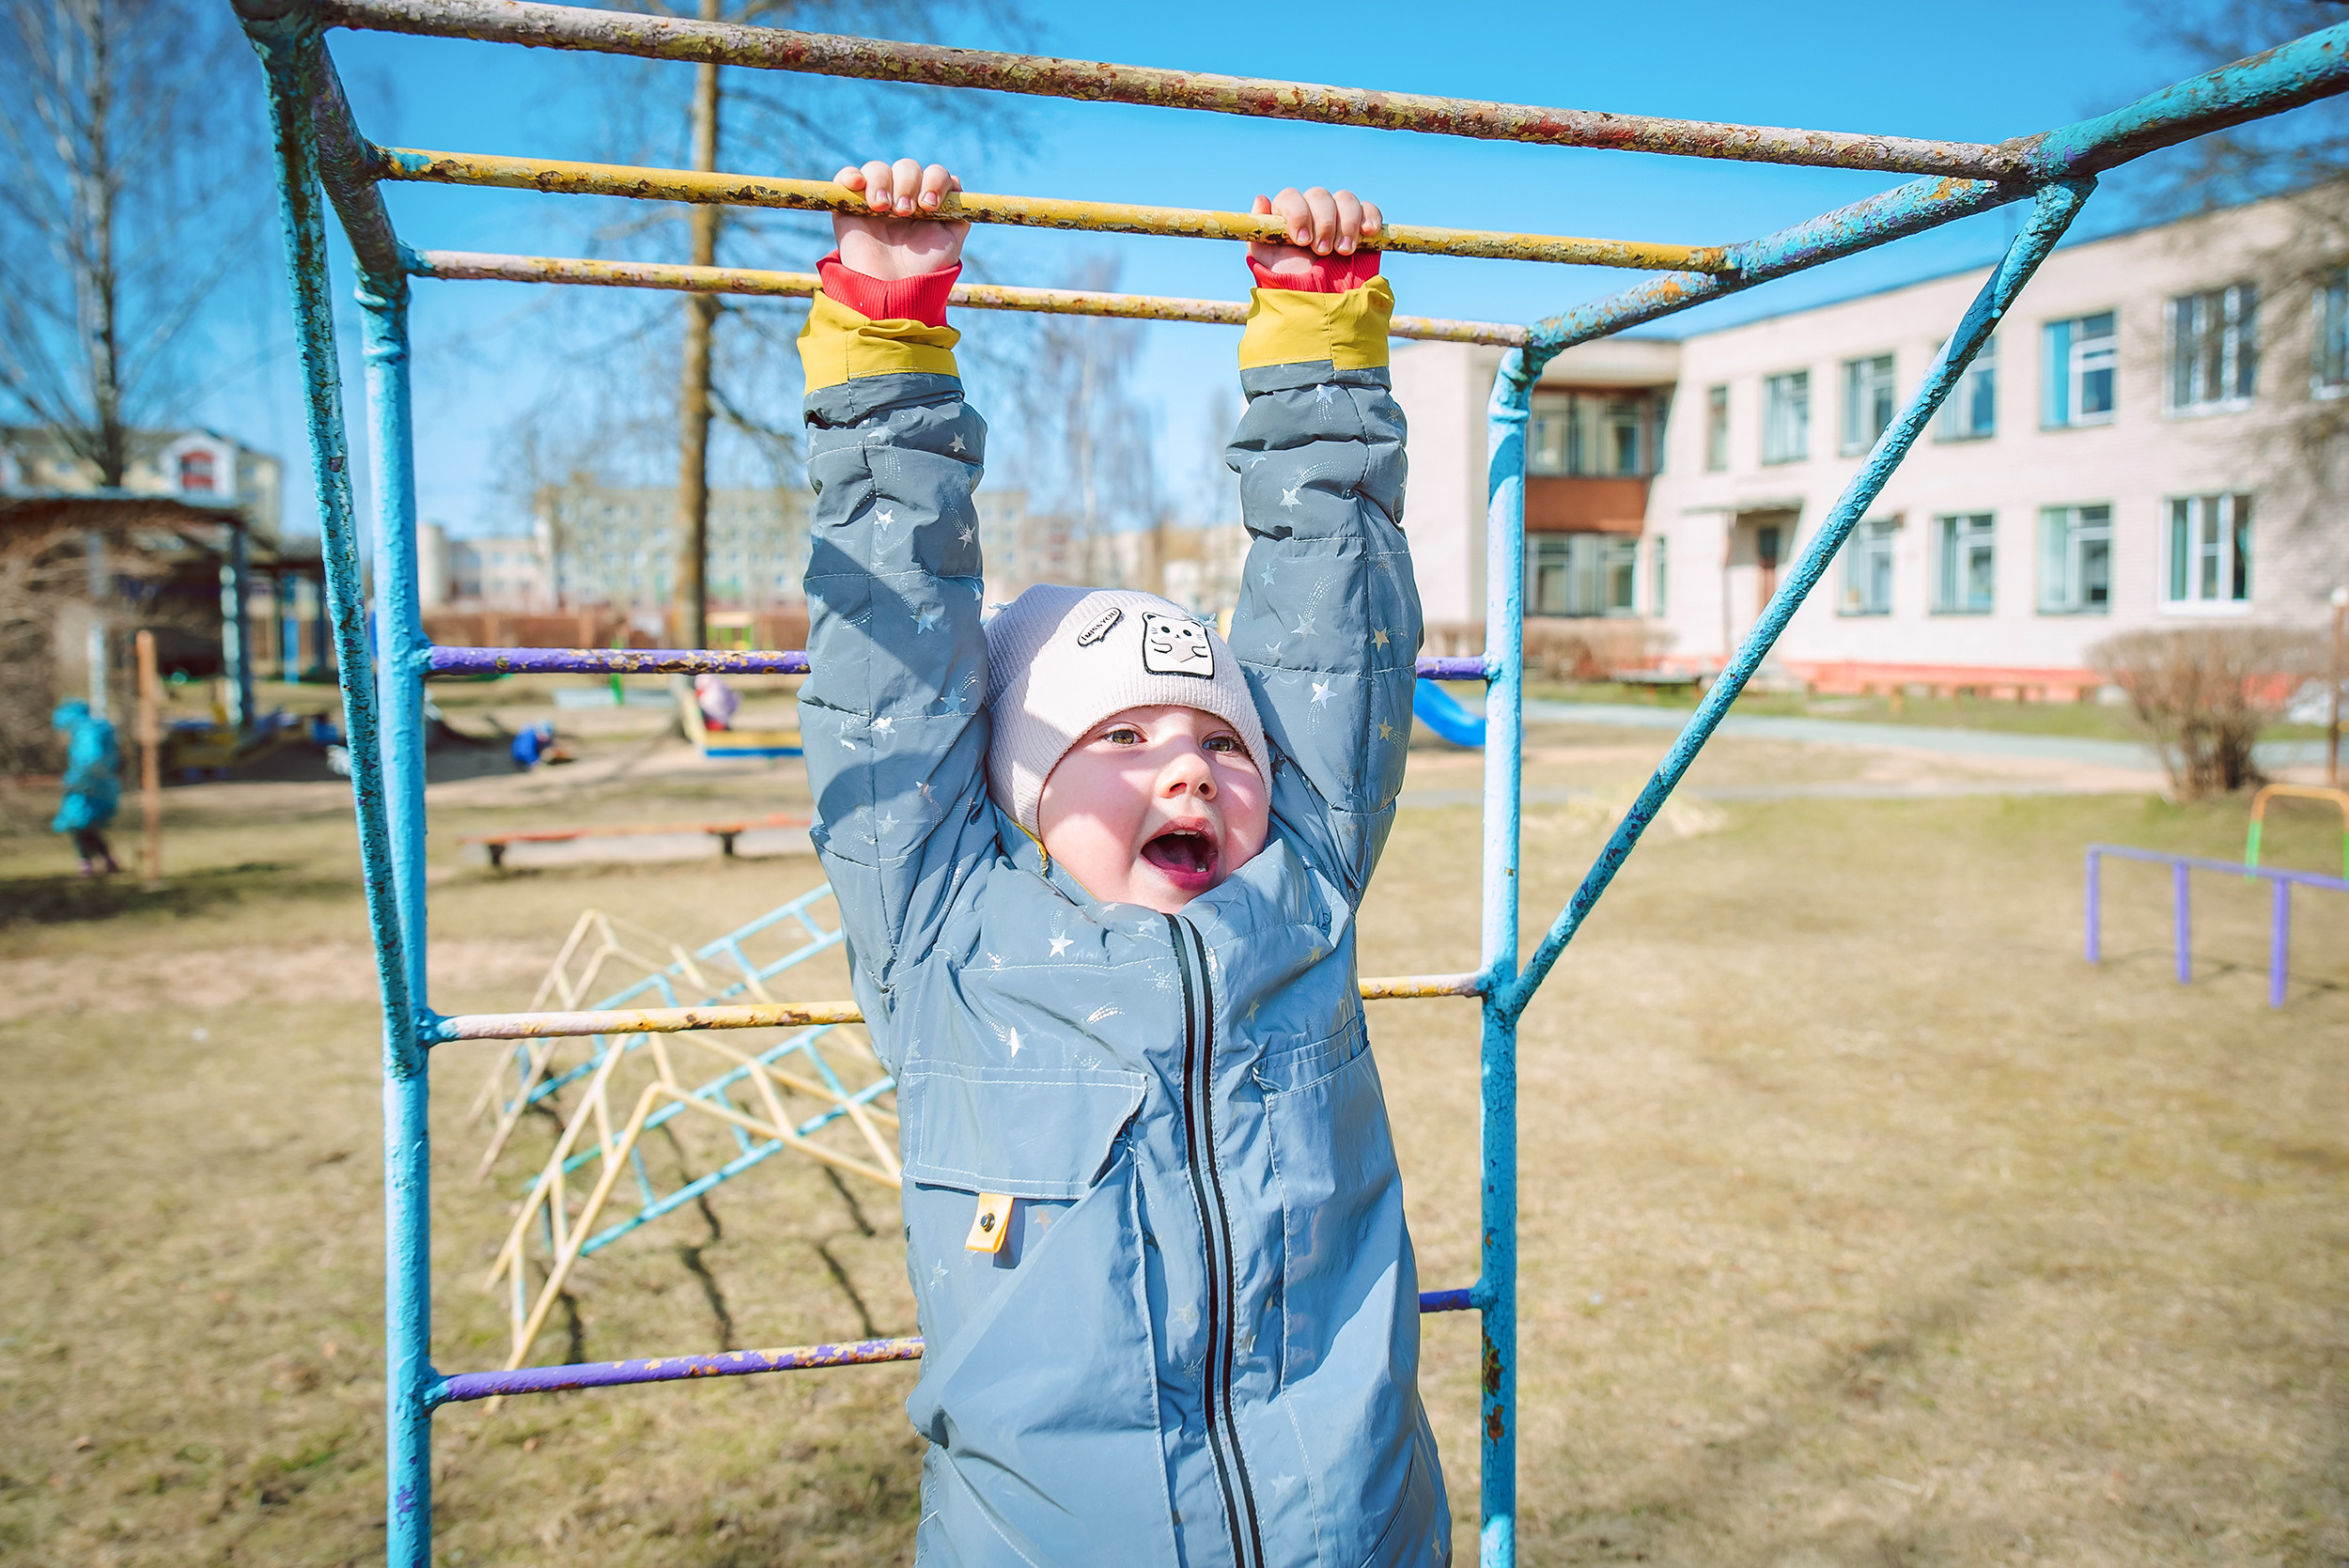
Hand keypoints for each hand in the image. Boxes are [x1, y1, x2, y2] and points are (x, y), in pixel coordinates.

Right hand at [833, 158, 967, 278]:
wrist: (893, 291)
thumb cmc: (924, 271)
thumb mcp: (951, 242)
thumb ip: (959, 213)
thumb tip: (956, 184)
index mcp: (927, 201)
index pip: (934, 174)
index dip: (935, 181)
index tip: (930, 206)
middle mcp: (902, 196)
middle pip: (907, 167)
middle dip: (908, 184)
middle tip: (904, 213)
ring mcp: (875, 199)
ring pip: (878, 168)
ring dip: (882, 182)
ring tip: (882, 208)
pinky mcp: (849, 205)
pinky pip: (846, 176)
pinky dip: (851, 174)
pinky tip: (857, 184)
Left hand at [1248, 186, 1381, 277]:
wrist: (1319, 305)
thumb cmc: (1290, 283)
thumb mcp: (1266, 261)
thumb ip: (1259, 231)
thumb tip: (1261, 199)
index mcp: (1287, 214)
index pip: (1290, 197)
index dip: (1298, 214)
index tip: (1302, 240)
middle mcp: (1312, 210)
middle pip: (1319, 195)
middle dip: (1323, 222)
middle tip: (1322, 251)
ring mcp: (1337, 216)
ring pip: (1345, 198)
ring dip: (1346, 222)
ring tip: (1343, 251)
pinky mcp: (1361, 225)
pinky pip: (1368, 209)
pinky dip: (1370, 216)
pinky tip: (1368, 233)